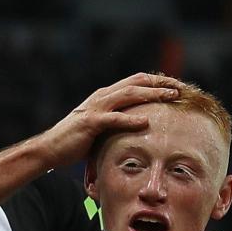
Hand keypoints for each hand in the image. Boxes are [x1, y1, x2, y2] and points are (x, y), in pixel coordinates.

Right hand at [39, 73, 179, 165]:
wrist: (51, 149)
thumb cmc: (76, 142)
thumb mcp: (100, 128)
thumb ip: (117, 123)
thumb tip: (137, 128)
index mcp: (106, 96)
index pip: (136, 82)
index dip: (157, 82)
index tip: (175, 86)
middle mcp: (102, 97)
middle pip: (137, 83)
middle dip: (160, 84)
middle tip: (180, 87)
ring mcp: (96, 108)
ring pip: (129, 95)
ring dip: (152, 94)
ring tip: (171, 97)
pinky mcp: (91, 122)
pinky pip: (114, 118)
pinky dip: (130, 119)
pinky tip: (145, 121)